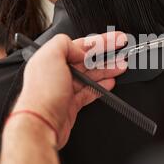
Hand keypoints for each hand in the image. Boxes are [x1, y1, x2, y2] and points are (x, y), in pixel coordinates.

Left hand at [14, 33, 126, 148]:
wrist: (41, 124)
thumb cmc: (41, 94)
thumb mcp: (49, 55)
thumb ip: (64, 43)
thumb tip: (79, 50)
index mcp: (51, 58)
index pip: (80, 45)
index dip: (100, 41)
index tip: (115, 39)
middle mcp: (57, 72)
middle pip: (87, 59)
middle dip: (107, 53)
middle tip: (122, 49)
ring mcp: (64, 89)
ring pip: (91, 75)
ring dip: (107, 69)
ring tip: (121, 66)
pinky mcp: (71, 104)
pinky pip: (89, 91)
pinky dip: (101, 86)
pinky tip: (110, 82)